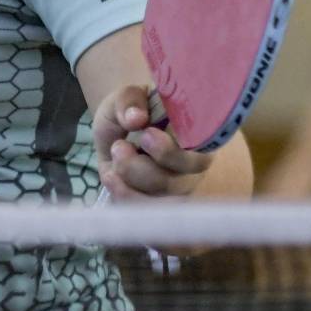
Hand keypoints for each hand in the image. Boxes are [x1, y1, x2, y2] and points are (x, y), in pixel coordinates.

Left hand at [91, 84, 212, 198]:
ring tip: (114, 157)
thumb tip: (136, 118)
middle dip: (141, 168)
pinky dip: (122, 195)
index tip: (146, 134)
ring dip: (129, 180)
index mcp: (196, 139)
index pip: (200, 156)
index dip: (173, 153)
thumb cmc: (130, 111)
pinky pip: (142, 214)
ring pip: (158, 203)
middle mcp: (191, 170)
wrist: (115, 130)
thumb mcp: (126, 96)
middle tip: (120, 146)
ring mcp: (174, 192)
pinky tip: (110, 176)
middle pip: (177, 184)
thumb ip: (131, 100)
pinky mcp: (153, 207)